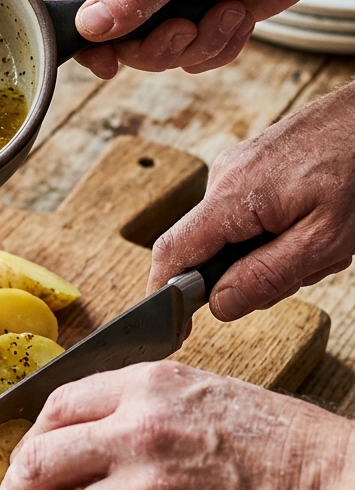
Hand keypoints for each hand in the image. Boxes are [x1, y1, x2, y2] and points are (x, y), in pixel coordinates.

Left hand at [0, 362, 354, 489]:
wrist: (334, 487)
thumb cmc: (276, 440)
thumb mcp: (200, 390)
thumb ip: (136, 402)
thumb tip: (77, 431)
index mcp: (146, 388)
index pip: (54, 406)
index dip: (28, 440)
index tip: (24, 462)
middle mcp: (138, 434)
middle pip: (38, 462)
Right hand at [54, 0, 354, 78]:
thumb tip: (89, 26)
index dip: (82, 33)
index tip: (106, 60)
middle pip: (114, 38)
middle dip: (156, 45)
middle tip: (184, 29)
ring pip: (154, 53)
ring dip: (194, 44)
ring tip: (224, 13)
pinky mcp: (196, 19)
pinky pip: (188, 57)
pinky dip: (216, 45)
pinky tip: (236, 16)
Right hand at [147, 79, 354, 321]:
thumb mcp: (325, 239)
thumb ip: (267, 276)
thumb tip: (218, 305)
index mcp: (232, 196)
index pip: (172, 252)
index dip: (164, 293)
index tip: (173, 325)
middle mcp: (224, 177)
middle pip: (206, 249)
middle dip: (248, 272)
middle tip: (304, 270)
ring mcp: (236, 167)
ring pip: (232, 233)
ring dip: (271, 251)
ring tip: (320, 240)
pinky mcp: (252, 164)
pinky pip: (247, 212)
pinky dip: (277, 229)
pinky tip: (313, 219)